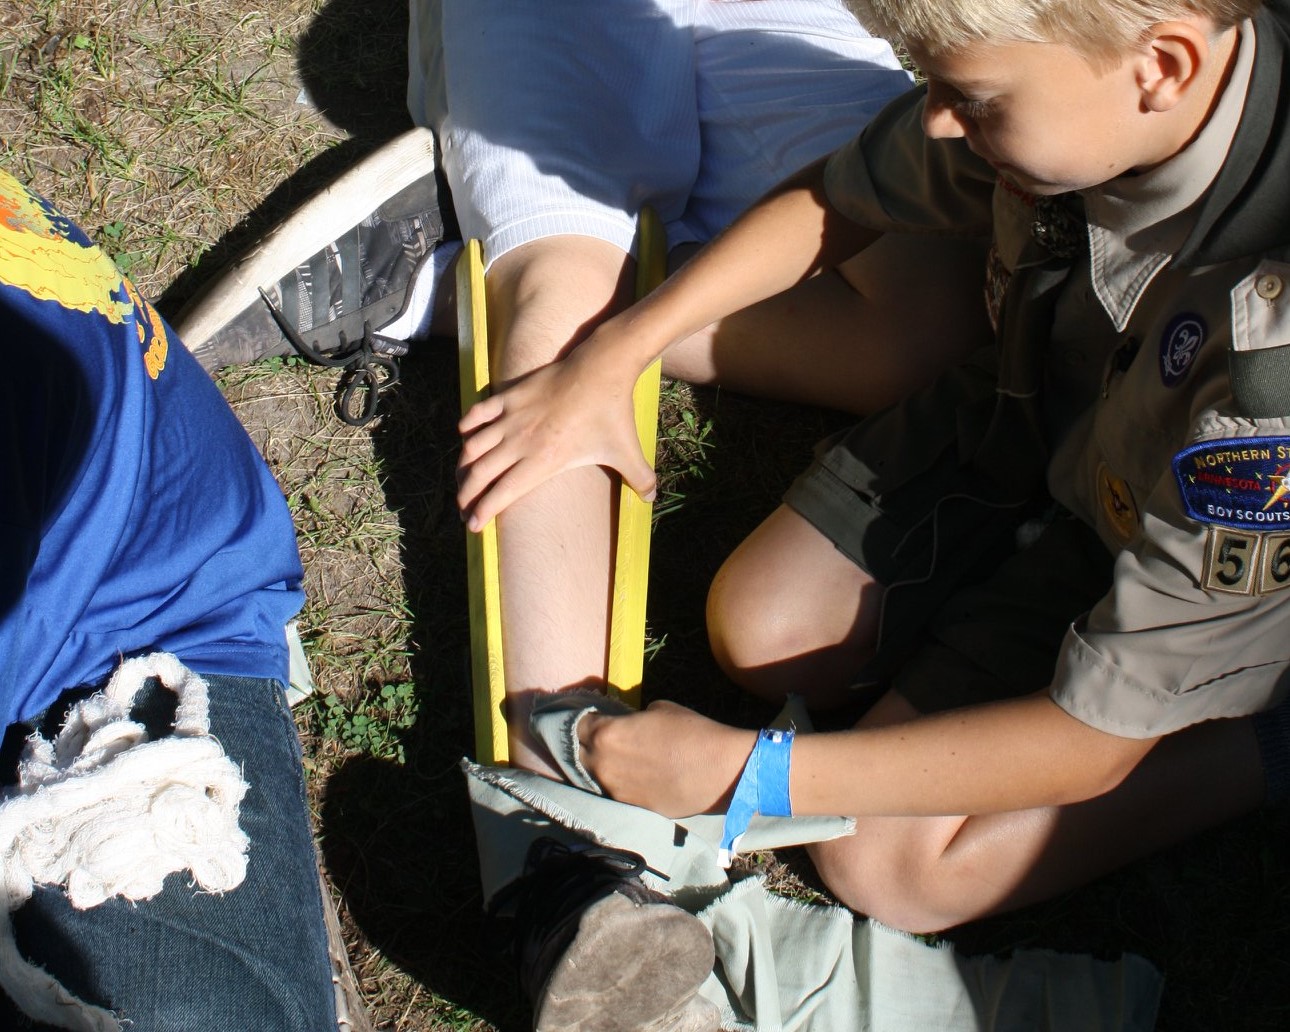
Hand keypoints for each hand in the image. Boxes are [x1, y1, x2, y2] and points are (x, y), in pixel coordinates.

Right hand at [456, 339, 657, 529]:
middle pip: (480, 473)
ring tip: (462, 478)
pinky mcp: (511, 395)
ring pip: (473, 446)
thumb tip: (653, 499)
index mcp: (544, 460)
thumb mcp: (627, 451)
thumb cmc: (613, 413)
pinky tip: (465, 437)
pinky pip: (478, 413)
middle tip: (463, 509)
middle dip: (466, 495)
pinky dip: (467, 426)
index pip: (503, 493)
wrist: (602, 367)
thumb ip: (640, 478)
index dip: (484, 511)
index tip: (473, 525)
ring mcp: (513, 417)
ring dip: (463, 465)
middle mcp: (522, 441)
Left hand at [577, 700, 755, 817]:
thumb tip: (628, 726)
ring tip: (614, 759)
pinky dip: (616, 783)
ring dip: (599, 766)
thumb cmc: (691, 731)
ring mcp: (614, 792)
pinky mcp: (630, 808)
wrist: (720, 771)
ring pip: (593, 777)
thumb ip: (632, 719)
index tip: (590, 718)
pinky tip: (630, 776)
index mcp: (606, 734)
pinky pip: (613, 792)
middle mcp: (602, 766)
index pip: (577, 726)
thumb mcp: (658, 709)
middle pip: (579, 754)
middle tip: (599, 738)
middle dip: (586, 744)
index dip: (583, 720)